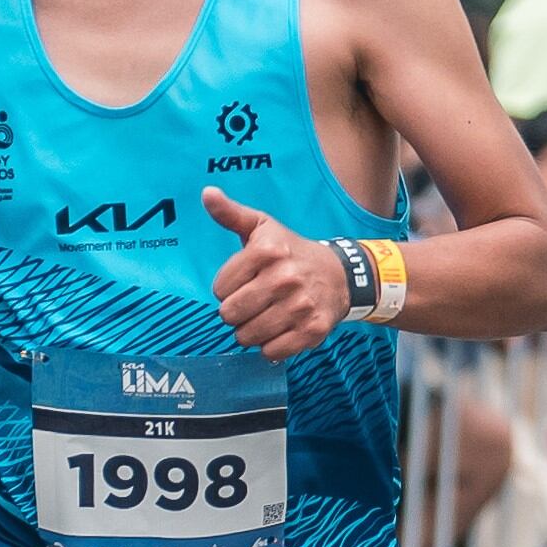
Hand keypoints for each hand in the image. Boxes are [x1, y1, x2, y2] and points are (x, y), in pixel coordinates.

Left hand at [203, 189, 346, 356]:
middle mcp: (285, 277)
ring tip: (265, 315)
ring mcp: (300, 305)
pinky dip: (270, 347)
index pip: (220, 288)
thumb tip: (207, 194)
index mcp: (268, 250)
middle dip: (236, 312)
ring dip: (251, 331)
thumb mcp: (261, 227)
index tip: (243, 282)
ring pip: (248, 336)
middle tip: (252, 302)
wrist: (339, 275)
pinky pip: (271, 352)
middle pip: (230, 314)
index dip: (227, 289)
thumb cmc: (291, 252)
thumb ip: (230, 213)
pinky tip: (280, 330)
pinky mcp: (312, 330)